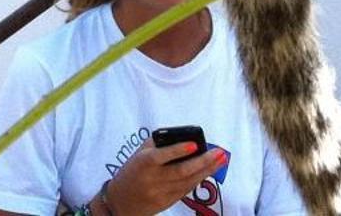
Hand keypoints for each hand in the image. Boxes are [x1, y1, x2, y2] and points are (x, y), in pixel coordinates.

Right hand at [105, 142, 226, 215]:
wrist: (120, 202)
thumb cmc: (132, 171)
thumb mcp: (138, 154)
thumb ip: (158, 145)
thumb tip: (184, 137)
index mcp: (143, 162)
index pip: (161, 156)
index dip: (178, 150)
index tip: (194, 145)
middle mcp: (152, 179)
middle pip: (182, 171)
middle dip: (203, 162)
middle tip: (219, 153)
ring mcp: (160, 193)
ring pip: (187, 182)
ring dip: (207, 171)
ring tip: (220, 160)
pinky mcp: (166, 203)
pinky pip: (185, 190)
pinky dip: (198, 179)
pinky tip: (208, 171)